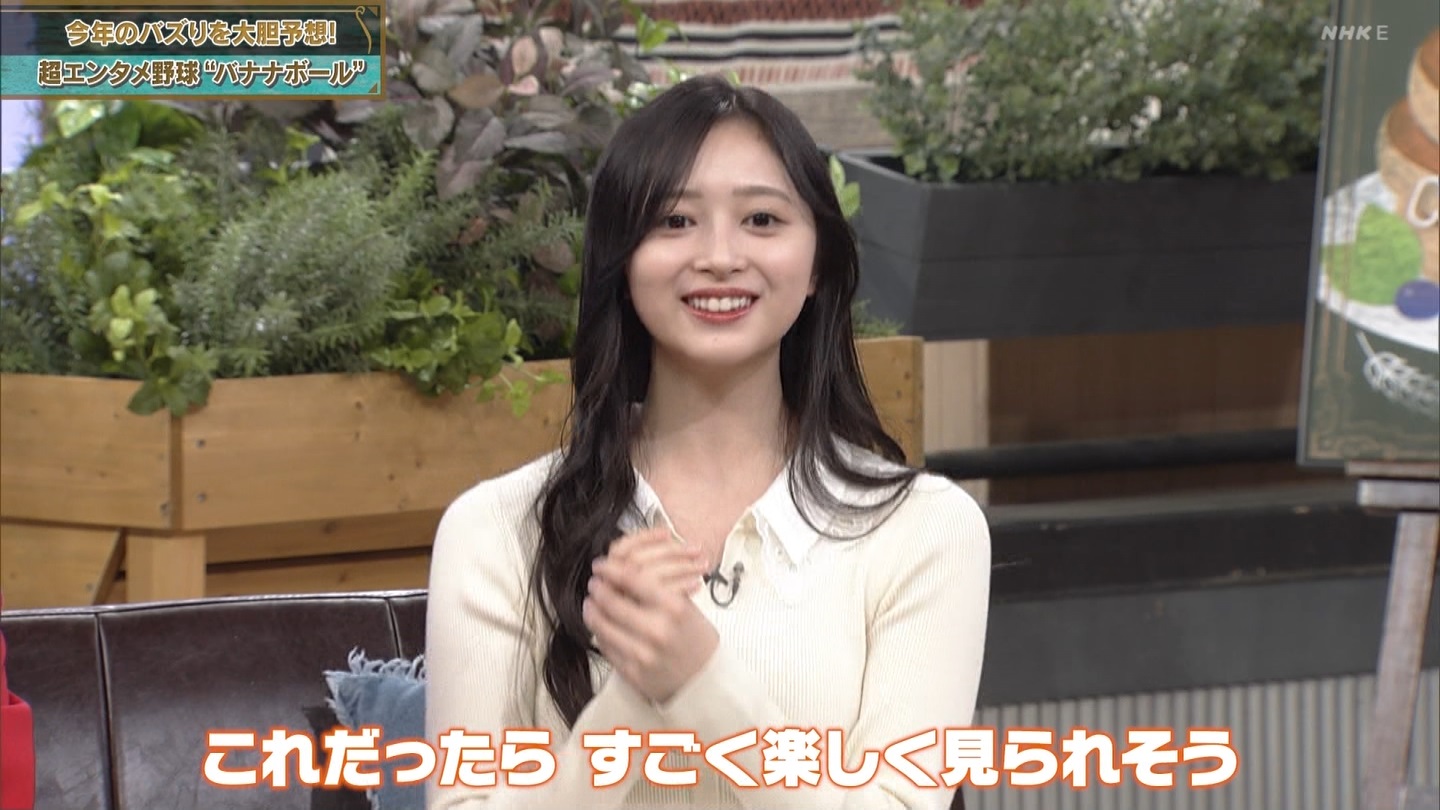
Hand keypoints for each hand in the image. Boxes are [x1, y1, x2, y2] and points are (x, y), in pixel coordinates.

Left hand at [583, 528, 719, 703]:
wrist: (706, 680)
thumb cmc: (696, 640)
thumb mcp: (686, 607)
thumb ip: (656, 591)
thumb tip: (623, 573)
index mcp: (674, 607)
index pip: (631, 579)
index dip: (610, 570)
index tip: (602, 566)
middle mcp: (657, 629)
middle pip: (611, 601)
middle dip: (598, 590)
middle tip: (595, 584)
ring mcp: (643, 653)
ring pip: (602, 625)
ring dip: (592, 611)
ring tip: (591, 604)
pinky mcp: (632, 672)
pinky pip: (606, 647)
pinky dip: (600, 633)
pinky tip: (601, 626)